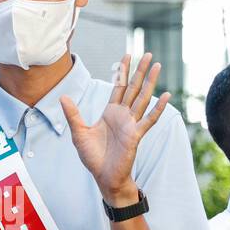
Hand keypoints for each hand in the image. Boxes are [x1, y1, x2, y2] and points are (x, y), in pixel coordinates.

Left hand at [60, 53, 169, 205]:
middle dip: (139, 70)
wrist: (103, 177)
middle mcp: (123, 115)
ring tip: (157, 66)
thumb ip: (73, 114)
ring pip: (142, 98)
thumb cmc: (93, 157)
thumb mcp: (79, 133)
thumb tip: (63, 96)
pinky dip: (158, 108)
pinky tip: (167, 96)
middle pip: (133, 88)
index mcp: (110, 112)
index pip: (118, 87)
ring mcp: (131, 124)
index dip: (122, 71)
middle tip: (147, 53)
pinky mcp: (136, 135)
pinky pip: (149, 120)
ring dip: (150, 82)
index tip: (127, 55)